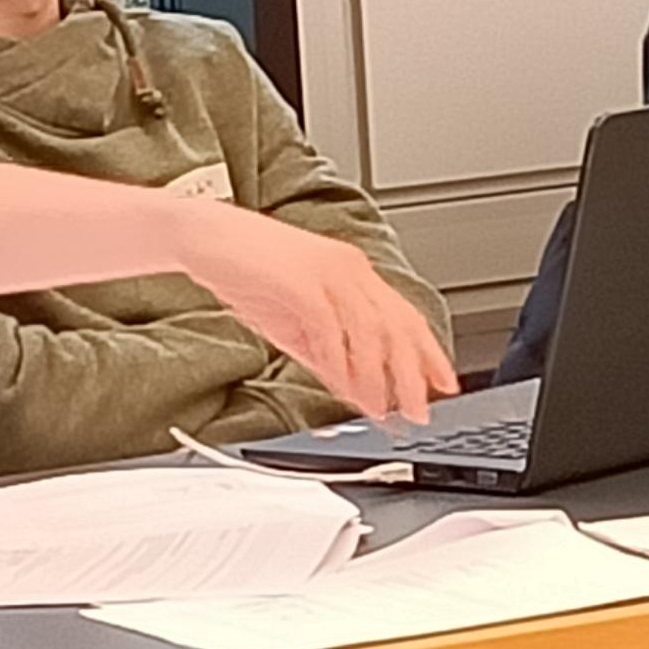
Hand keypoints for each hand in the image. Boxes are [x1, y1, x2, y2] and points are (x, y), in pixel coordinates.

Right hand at [160, 199, 457, 424]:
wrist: (206, 236)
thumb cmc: (248, 271)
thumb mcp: (296, 320)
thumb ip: (326, 354)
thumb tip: (355, 391)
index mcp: (355, 273)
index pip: (406, 317)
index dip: (428, 354)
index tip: (443, 385)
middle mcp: (350, 269)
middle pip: (398, 326)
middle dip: (412, 375)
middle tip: (418, 411)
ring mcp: (328, 273)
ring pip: (371, 331)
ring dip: (379, 378)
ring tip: (382, 411)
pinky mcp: (301, 283)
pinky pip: (331, 330)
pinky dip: (341, 365)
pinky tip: (345, 390)